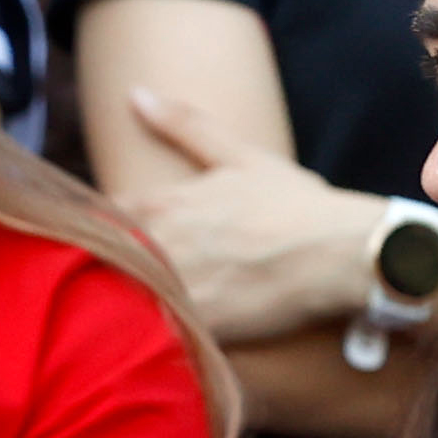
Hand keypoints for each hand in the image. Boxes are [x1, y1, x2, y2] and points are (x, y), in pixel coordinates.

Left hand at [119, 81, 383, 342]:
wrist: (341, 254)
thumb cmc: (296, 205)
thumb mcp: (239, 156)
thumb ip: (183, 124)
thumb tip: (136, 93)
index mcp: (160, 204)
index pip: (96, 219)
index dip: (97, 233)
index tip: (108, 241)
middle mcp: (159, 244)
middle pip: (99, 264)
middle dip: (103, 271)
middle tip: (114, 283)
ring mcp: (175, 287)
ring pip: (120, 301)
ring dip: (121, 305)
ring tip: (133, 315)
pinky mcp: (197, 326)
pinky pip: (155, 338)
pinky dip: (151, 339)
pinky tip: (158, 343)